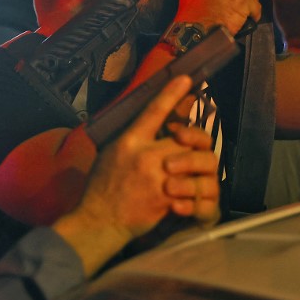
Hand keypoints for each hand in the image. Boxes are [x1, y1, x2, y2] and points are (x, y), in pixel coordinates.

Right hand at [55, 76, 220, 274]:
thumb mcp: (109, 152)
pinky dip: (194, 194)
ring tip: (196, 174)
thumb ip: (130, 138)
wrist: (99, 220)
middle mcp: (146, 156)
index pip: (153, 110)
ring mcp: (158, 178)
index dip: (171, 92)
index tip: (185, 79)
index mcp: (130, 141)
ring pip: (195, 164)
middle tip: (196, 148)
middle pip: (186, 138)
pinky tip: (189, 197)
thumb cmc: (101, 186)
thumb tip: (146, 123)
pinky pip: (193, 190)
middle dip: (196, 142)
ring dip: (199, 169)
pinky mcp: (167, 199)